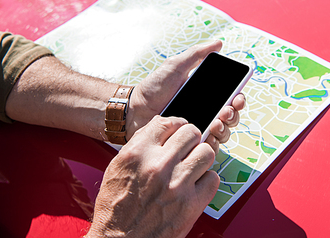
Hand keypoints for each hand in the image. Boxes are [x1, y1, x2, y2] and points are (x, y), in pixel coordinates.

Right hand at [86, 116, 218, 237]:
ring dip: (201, 158)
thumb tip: (162, 125)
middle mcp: (158, 165)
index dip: (176, 125)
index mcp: (137, 153)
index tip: (179, 131)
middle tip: (187, 149)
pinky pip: (213, 179)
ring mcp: (177, 184)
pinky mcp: (191, 204)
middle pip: (191, 133)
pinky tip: (195, 185)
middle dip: (191, 139)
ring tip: (192, 166)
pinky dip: (206, 181)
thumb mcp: (118, 167)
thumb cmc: (116, 208)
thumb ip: (141, 144)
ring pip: (206, 153)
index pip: (168, 122)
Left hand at [126, 41, 245, 148]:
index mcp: (206, 95)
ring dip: (225, 128)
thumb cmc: (154, 88)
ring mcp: (198, 129)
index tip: (237, 98)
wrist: (134, 110)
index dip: (239, 99)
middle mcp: (206, 113)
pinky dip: (211, 143)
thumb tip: (218, 44)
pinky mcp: (189, 144)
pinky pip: (208, 148)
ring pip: (224, 133)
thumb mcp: (175, 66)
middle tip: (225, 111)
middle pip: (231, 117)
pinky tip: (206, 136)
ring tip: (215, 123)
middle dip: (233, 114)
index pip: (231, 98)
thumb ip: (196, 55)